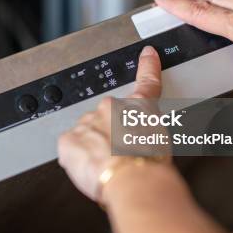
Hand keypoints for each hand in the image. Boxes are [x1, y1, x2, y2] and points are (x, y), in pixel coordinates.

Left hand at [57, 46, 164, 202]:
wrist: (132, 179)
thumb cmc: (150, 164)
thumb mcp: (163, 143)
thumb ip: (149, 133)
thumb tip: (141, 139)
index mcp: (137, 107)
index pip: (146, 82)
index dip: (148, 66)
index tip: (147, 54)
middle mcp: (110, 109)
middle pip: (108, 118)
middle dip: (112, 135)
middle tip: (122, 157)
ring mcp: (87, 123)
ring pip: (87, 135)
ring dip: (95, 148)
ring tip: (109, 168)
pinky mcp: (68, 140)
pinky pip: (71, 150)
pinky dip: (78, 160)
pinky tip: (91, 170)